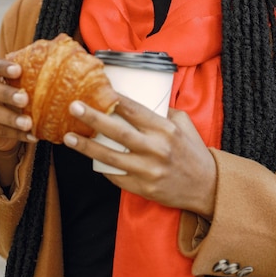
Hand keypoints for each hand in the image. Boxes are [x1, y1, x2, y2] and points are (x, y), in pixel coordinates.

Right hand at [0, 58, 36, 151]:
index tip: (19, 70)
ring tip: (29, 124)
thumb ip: (29, 75)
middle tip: (25, 100)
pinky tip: (31, 136)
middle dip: (7, 94)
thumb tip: (56, 61)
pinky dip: (16, 134)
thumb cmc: (14, 92)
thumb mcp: (18, 82)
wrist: (0, 118)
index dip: (3, 67)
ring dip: (11, 119)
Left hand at [63, 95, 216, 218]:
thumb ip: (162, 111)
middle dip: (93, 118)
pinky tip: (87, 157)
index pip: (135, 110)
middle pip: (118, 132)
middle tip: (73, 106)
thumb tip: (137, 98)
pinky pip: (116, 176)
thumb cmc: (193, 151)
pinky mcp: (143, 188)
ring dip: (87, 146)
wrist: (207, 187)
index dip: (114, 98)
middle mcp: (156, 149)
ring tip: (68, 136)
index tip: (96, 88)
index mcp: (165, 129)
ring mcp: (148, 171)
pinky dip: (100, 167)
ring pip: (111, 157)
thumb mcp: (184, 124)